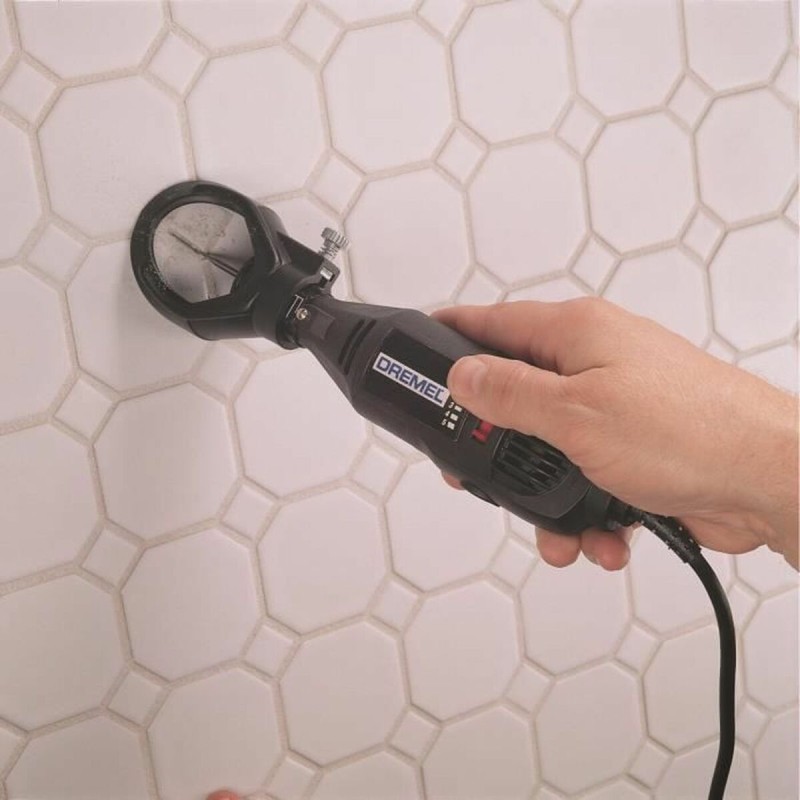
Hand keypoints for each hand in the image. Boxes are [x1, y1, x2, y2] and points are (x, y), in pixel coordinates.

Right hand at [434, 299, 798, 570]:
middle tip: (476, 473)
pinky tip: (601, 536)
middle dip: (498, 444)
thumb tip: (462, 376)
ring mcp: (615, 405)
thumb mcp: (576, 414)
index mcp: (576, 334)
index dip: (451, 336)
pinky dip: (587, 511)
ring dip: (547, 495)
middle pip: (516, 394)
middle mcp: (595, 362)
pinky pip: (587, 476)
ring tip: (557, 531)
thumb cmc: (689, 432)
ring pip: (549, 447)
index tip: (419, 351)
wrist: (768, 480)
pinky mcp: (634, 447)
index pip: (493, 322)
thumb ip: (510, 394)